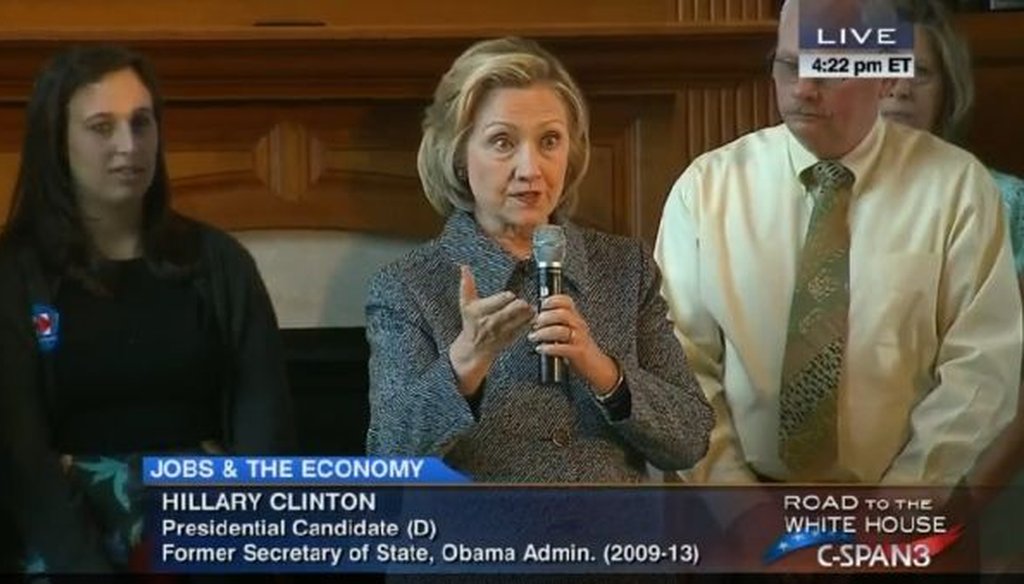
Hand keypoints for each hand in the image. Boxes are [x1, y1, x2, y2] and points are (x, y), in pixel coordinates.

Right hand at [449, 265, 534, 396]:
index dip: (508, 297)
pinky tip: (531, 316)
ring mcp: (503, 331)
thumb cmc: (470, 323)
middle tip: (522, 302)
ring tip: (528, 308)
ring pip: (523, 318)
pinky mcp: (512, 338)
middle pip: (515, 309)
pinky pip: (526, 327)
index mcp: (480, 311)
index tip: (510, 295)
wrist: (473, 349)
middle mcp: (492, 322)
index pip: (501, 300)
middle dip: (521, 304)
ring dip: (528, 312)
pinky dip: (531, 321)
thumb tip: (464, 267)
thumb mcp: (466, 304)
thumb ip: (467, 284)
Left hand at [528, 294, 619, 394]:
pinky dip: (549, 348)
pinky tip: (541, 349)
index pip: (566, 301)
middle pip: (562, 314)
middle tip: (534, 324)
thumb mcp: (570, 330)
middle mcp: (578, 325)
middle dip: (544, 318)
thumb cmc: (579, 348)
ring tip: (533, 337)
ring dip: (543, 333)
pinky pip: (562, 348)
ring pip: (560, 331)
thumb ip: (556, 323)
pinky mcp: (578, 352)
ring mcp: (579, 339)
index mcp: (575, 318)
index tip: (542, 305)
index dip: (553, 300)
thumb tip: (535, 318)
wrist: (596, 366)